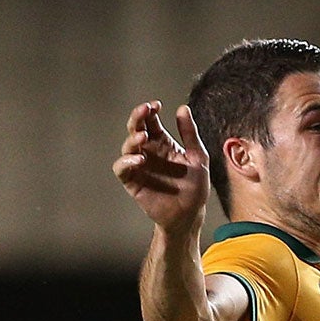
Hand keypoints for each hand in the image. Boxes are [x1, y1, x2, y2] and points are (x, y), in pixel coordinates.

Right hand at [113, 101, 209, 232]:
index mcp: (162, 142)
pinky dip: (126, 162)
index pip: (150, 121)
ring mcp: (139, 165)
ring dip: (133, 138)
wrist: (190, 215)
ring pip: (127, 145)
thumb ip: (190, 134)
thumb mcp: (198, 158)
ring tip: (144, 136)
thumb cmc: (195, 187)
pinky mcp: (132, 181)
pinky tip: (139, 159)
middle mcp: (148, 151)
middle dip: (137, 117)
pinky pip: (122, 168)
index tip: (156, 105)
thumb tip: (183, 108)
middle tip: (145, 110)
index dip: (150, 111)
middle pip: (135, 128)